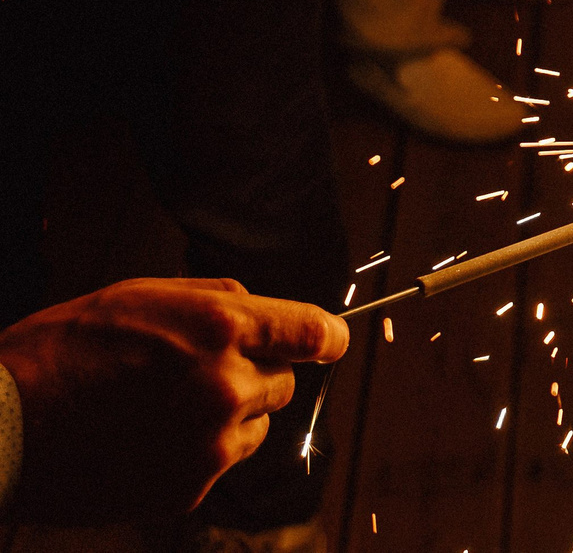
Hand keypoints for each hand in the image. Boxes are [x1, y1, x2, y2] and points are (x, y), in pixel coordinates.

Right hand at [0, 278, 346, 523]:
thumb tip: (262, 307)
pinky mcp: (187, 488)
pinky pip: (220, 462)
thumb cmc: (61, 353)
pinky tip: (148, 440)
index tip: (329, 341)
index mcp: (220, 331)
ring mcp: (207, 445)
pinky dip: (199, 452)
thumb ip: (216, 300)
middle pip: (284, 381)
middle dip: (255, 373)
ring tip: (164, 408)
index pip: (312, 333)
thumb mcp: (140, 295)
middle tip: (200, 372)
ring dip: (230, 415)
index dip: (325, 336)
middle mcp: (225, 388)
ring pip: (256, 425)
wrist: (2, 428)